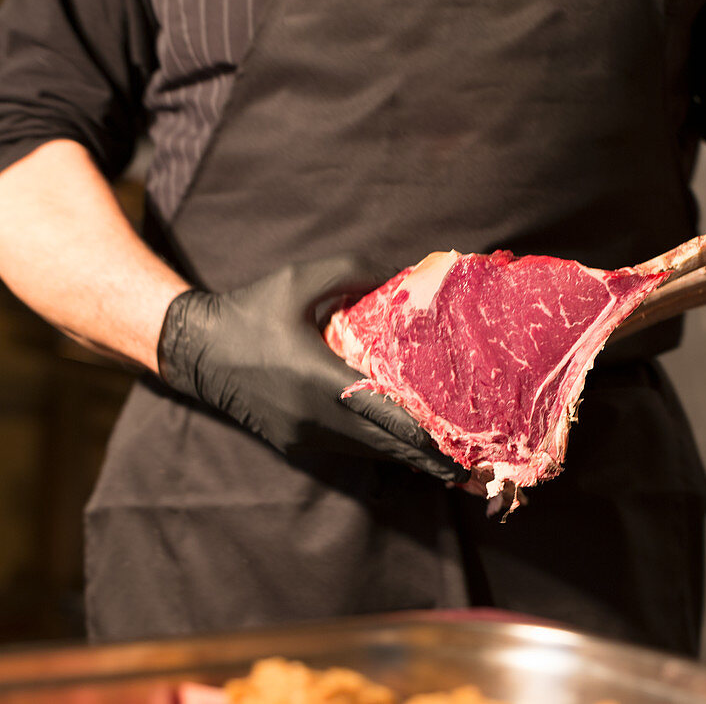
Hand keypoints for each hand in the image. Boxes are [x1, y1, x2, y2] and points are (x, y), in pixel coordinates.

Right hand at [156, 254, 468, 481]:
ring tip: (454, 461)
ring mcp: (306, 437)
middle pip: (388, 446)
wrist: (197, 350)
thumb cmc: (252, 310)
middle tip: (476, 466)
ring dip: (409, 456)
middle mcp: (317, 418)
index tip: (465, 448)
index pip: (388, 416)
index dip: (429, 436)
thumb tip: (402, 274)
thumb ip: (353, 272)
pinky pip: (349, 451)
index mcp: (321, 381)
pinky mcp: (297, 445)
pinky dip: (381, 450)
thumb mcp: (301, 280)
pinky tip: (408, 448)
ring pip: (370, 453)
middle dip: (431, 457)